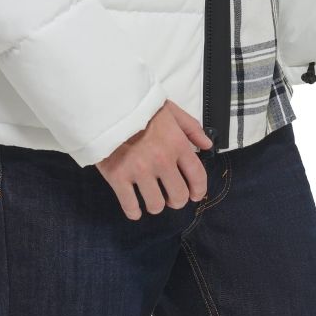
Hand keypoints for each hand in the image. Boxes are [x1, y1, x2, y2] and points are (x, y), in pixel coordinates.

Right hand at [95, 99, 212, 219]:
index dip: (199, 190)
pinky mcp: (118, 177)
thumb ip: (191, 128)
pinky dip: (134, 211)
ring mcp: (139, 170)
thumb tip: (207, 145)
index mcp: (177, 143)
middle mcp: (161, 160)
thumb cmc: (140, 107)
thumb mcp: (170, 110)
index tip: (195, 194)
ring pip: (156, 205)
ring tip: (151, 196)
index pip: (197, 176)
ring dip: (155, 204)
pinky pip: (130, 207)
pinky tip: (134, 206)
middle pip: (178, 196)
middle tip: (170, 195)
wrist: (108, 105)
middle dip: (176, 200)